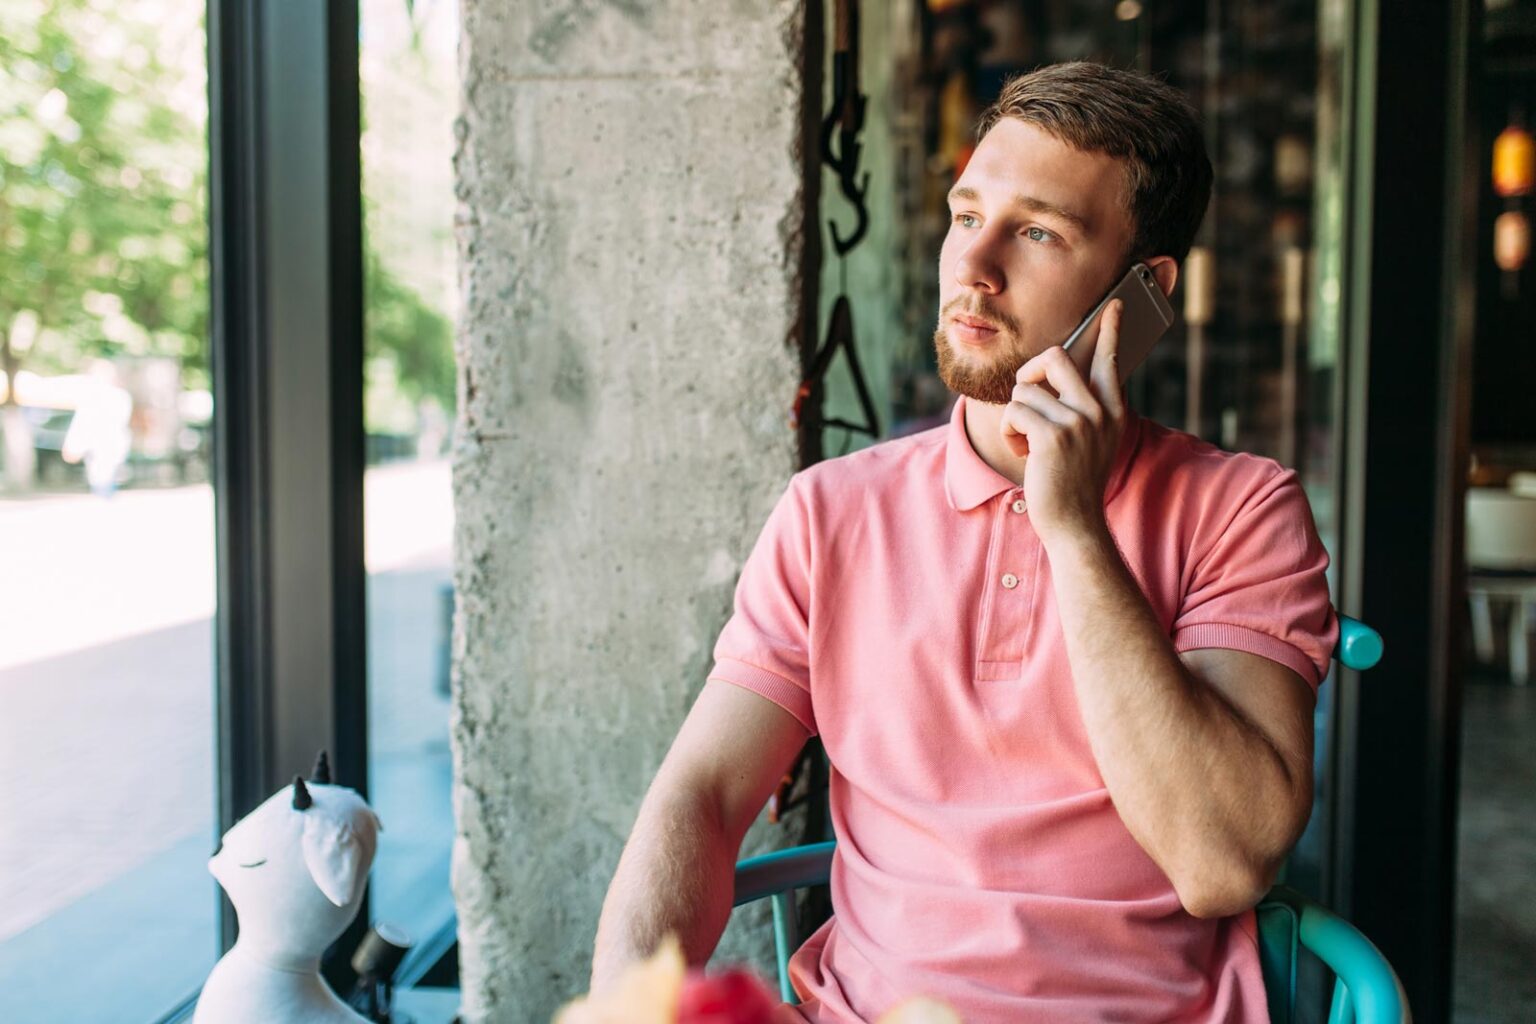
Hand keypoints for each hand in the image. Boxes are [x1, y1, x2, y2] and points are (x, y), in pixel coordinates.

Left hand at [1000, 298, 1127, 541]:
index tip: (1114, 307)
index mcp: (1113, 410)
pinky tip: (1022, 452)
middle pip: (1054, 357)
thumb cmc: (1073, 481)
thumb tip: (1052, 372)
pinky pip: (1015, 411)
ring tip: (1027, 443)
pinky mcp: (1054, 436)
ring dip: (1016, 416)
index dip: (1109, 331)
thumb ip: (1082, 408)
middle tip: (1027, 401)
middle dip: (1029, 374)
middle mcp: (1100, 410)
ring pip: (1025, 389)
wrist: (1074, 524)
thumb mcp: (1090, 441)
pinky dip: (1009, 432)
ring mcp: (1080, 422)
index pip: (1108, 360)